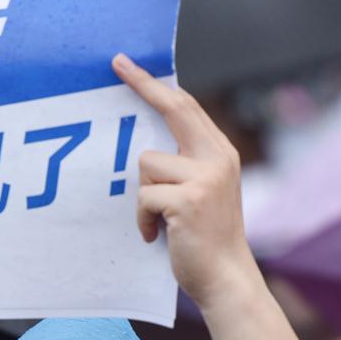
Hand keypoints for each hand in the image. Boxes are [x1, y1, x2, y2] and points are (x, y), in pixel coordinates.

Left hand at [112, 53, 258, 311]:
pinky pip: (144, 197)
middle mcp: (216, 158)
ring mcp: (204, 178)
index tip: (129, 65)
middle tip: (116, 63)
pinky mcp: (188, 200)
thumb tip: (147, 149)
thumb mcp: (202, 193)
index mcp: (219, 153)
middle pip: (173, 110)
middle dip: (142, 86)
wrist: (224, 276)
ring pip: (146, 164)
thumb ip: (186, 166)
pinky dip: (143, 220)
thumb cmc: (204, 238)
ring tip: (160, 220)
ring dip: (144, 195)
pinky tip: (157, 234)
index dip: (156, 85)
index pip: (186, 107)